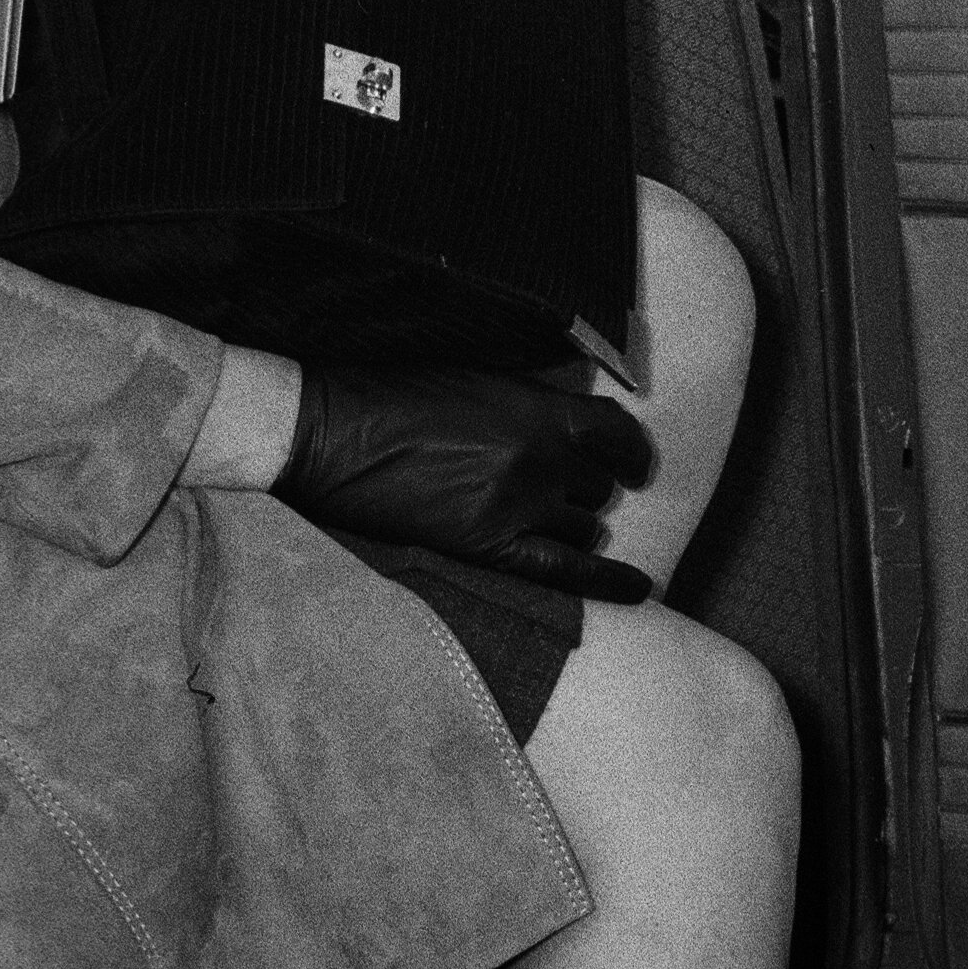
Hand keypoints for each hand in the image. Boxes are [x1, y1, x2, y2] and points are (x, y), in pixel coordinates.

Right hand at [274, 362, 654, 598]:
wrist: (329, 434)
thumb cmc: (388, 395)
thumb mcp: (472, 377)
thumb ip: (525, 402)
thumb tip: (562, 420)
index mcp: (535, 408)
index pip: (616, 431)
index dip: (633, 451)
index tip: (636, 465)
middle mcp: (539, 458)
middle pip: (597, 485)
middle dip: (584, 489)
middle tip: (560, 491)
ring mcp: (517, 507)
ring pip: (584, 528)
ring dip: (576, 526)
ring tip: (554, 525)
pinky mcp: (489, 548)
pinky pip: (567, 573)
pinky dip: (608, 583)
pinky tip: (638, 590)